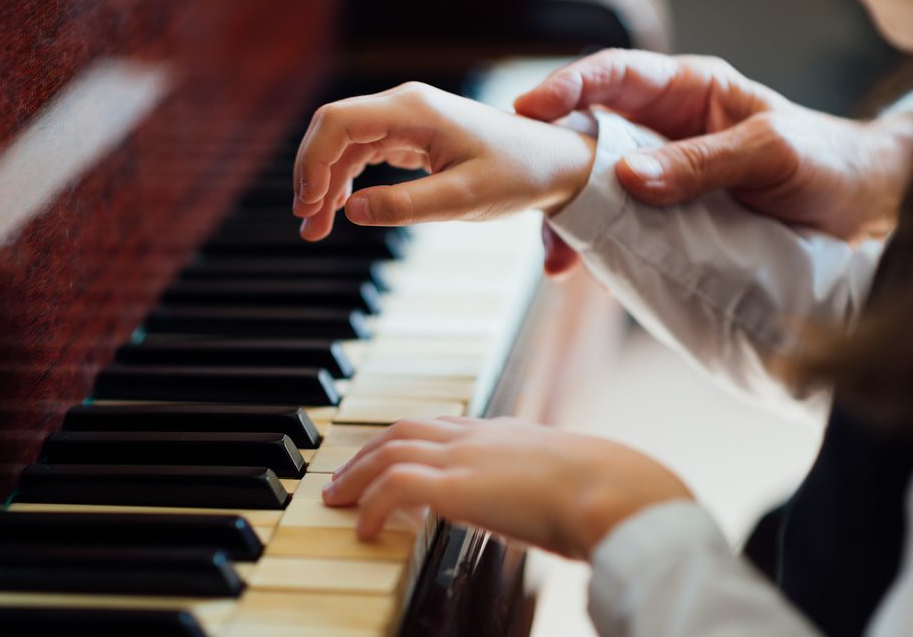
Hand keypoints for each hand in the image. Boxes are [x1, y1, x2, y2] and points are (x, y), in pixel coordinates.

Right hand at [292, 82, 595, 240]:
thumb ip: (406, 206)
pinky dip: (346, 181)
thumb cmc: (518, 175)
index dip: (313, 162)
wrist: (553, 163)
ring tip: (316, 227)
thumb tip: (352, 212)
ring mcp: (406, 120)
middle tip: (308, 226)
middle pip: (333, 130)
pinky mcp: (412, 137)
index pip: (338, 122)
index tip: (308, 206)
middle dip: (312, 175)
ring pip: (345, 144)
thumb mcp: (463, 199)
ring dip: (325, 182)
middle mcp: (404, 107)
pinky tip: (341, 208)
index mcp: (413, 111)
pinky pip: (364, 153)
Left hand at [321, 417, 692, 559]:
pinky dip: (371, 505)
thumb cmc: (609, 492)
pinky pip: (394, 487)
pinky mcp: (456, 485)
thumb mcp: (575, 484)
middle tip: (346, 476)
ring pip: (390, 449)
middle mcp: (481, 436)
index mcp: (508, 433)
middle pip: (405, 428)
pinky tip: (364, 530)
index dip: (413, 439)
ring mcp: (466, 456)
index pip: (445, 424)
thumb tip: (564, 516)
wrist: (617, 490)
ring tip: (337, 500)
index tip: (393, 455)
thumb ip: (556, 490)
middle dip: (369, 450)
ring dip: (357, 475)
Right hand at [516, 49, 912, 273]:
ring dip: (570, 221)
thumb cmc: (827, 161)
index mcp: (686, 93)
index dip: (567, 88)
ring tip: (558, 257)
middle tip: (526, 196)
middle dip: (552, 166)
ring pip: (594, 190)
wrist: (862, 210)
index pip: (613, 76)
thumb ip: (702, 162)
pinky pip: (618, 229)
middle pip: (587, 137)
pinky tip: (588, 270)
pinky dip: (598, 250)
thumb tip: (631, 176)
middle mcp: (663, 131)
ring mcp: (660, 176)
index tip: (530, 109)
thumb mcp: (769, 153)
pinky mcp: (663, 219)